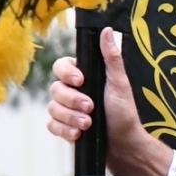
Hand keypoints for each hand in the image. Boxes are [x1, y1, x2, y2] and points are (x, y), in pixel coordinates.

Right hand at [46, 28, 173, 175]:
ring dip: (71, 117)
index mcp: (84, 77)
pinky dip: (64, 130)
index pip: (61, 66)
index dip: (67, 73)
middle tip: (90, 107)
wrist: (123, 146)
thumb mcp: (119, 84)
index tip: (81, 81)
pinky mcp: (63, 127)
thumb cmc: (124, 113)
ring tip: (88, 124)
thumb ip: (111, 58)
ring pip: (52, 108)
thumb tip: (107, 30)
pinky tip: (78, 135)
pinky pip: (51, 125)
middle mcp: (72, 91)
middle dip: (73, 100)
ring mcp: (66, 109)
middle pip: (55, 88)